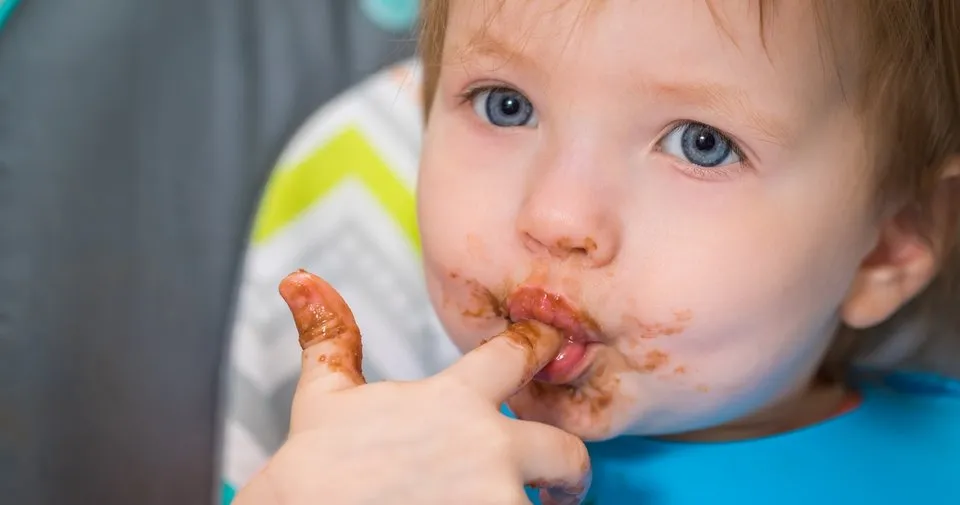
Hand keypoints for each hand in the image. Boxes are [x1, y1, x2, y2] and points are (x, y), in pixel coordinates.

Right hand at [233, 270, 590, 504]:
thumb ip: (329, 337)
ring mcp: (499, 497)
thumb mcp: (322, 398)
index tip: (553, 346)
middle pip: (568, 451)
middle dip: (568, 471)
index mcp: (455, 399)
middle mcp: (489, 445)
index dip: (540, 347)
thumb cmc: (313, 474)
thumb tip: (300, 280)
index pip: (517, 355)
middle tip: (559, 487)